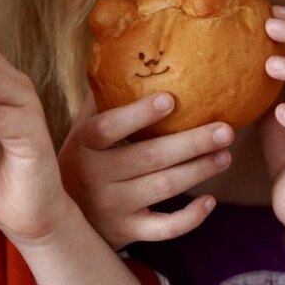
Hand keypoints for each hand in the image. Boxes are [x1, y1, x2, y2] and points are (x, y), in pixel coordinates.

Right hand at [59, 92, 230, 249]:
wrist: (58, 218)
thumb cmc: (82, 160)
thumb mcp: (81, 131)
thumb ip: (100, 99)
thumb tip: (122, 52)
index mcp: (83, 145)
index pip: (107, 128)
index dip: (137, 114)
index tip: (170, 99)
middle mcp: (95, 177)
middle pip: (149, 158)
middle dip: (192, 143)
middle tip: (226, 129)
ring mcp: (111, 207)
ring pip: (163, 188)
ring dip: (199, 170)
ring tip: (225, 155)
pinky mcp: (126, 232)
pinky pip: (164, 229)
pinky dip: (190, 218)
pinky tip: (210, 201)